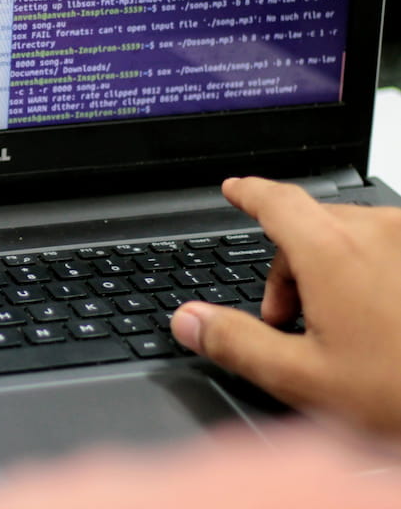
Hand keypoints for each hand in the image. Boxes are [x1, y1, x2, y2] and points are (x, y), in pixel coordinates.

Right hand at [171, 177, 400, 438]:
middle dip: (290, 268)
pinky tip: (384, 325)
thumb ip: (236, 342)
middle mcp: (380, 233)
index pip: (276, 201)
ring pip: (357, 239)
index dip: (249, 194)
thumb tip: (188, 320)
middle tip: (289, 325)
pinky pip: (393, 252)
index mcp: (333, 251)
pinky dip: (376, 275)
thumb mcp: (305, 379)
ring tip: (343, 333)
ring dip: (335, 272)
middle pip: (313, 228)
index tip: (235, 189)